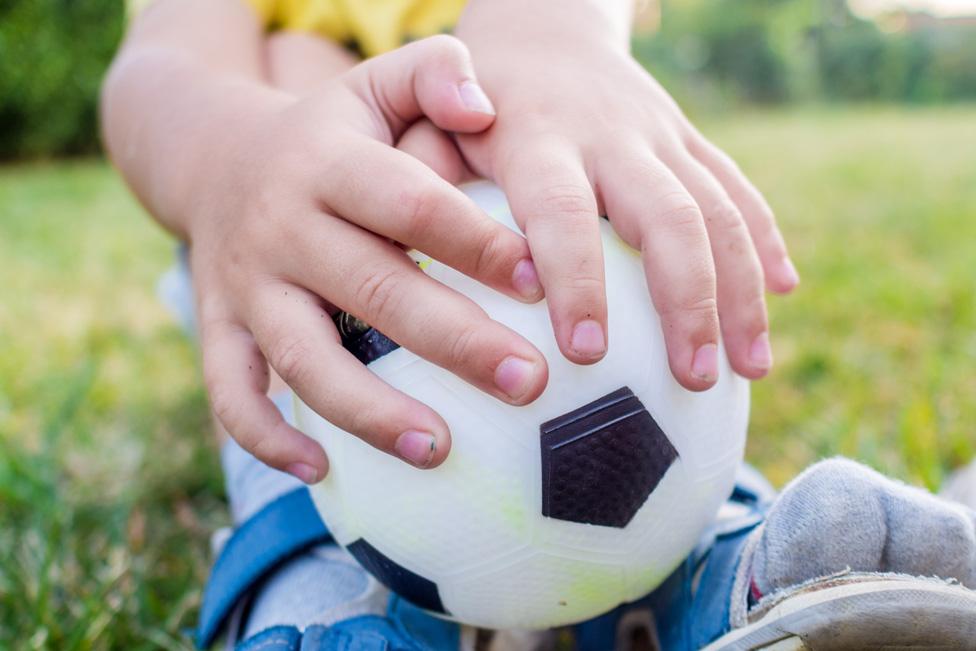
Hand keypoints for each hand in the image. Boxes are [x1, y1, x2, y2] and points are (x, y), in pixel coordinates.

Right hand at [188, 36, 548, 481]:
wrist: (217, 157)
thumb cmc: (331, 134)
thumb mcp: (375, 84)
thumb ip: (435, 72)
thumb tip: (488, 106)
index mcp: (328, 163)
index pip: (410, 203)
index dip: (477, 244)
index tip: (542, 285)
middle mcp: (283, 227)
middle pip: (373, 290)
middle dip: (456, 342)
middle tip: (533, 384)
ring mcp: (246, 284)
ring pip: (304, 357)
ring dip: (369, 412)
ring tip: (440, 451)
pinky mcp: (219, 327)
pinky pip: (230, 392)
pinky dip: (266, 436)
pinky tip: (321, 472)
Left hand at [455, 16, 798, 390]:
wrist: (542, 23)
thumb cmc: (469, 96)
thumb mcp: (426, 121)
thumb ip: (420, 176)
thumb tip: (411, 255)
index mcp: (538, 136)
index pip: (563, 212)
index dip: (579, 281)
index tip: (586, 354)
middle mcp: (610, 134)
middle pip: (669, 215)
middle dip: (689, 301)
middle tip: (695, 380)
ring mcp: (660, 134)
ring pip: (720, 209)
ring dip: (742, 290)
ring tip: (751, 370)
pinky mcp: (689, 138)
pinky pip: (739, 188)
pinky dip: (765, 241)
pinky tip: (783, 293)